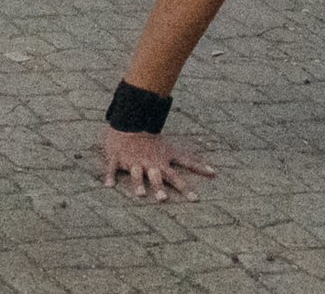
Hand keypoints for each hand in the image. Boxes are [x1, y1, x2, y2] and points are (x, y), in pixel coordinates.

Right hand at [100, 127, 214, 200]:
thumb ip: (193, 163)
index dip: (186, 188)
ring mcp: (133, 161)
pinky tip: (109, 185)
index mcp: (162, 163)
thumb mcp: (174, 151)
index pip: (177, 177)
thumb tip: (214, 173)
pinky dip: (110, 176)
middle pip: (156, 177)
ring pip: (136, 174)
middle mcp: (150, 163)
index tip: (195, 199)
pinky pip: (113, 168)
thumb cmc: (155, 143)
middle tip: (163, 199)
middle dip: (159, 187)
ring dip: (138, 184)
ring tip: (140, 195)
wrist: (133, 124)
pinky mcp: (118, 159)